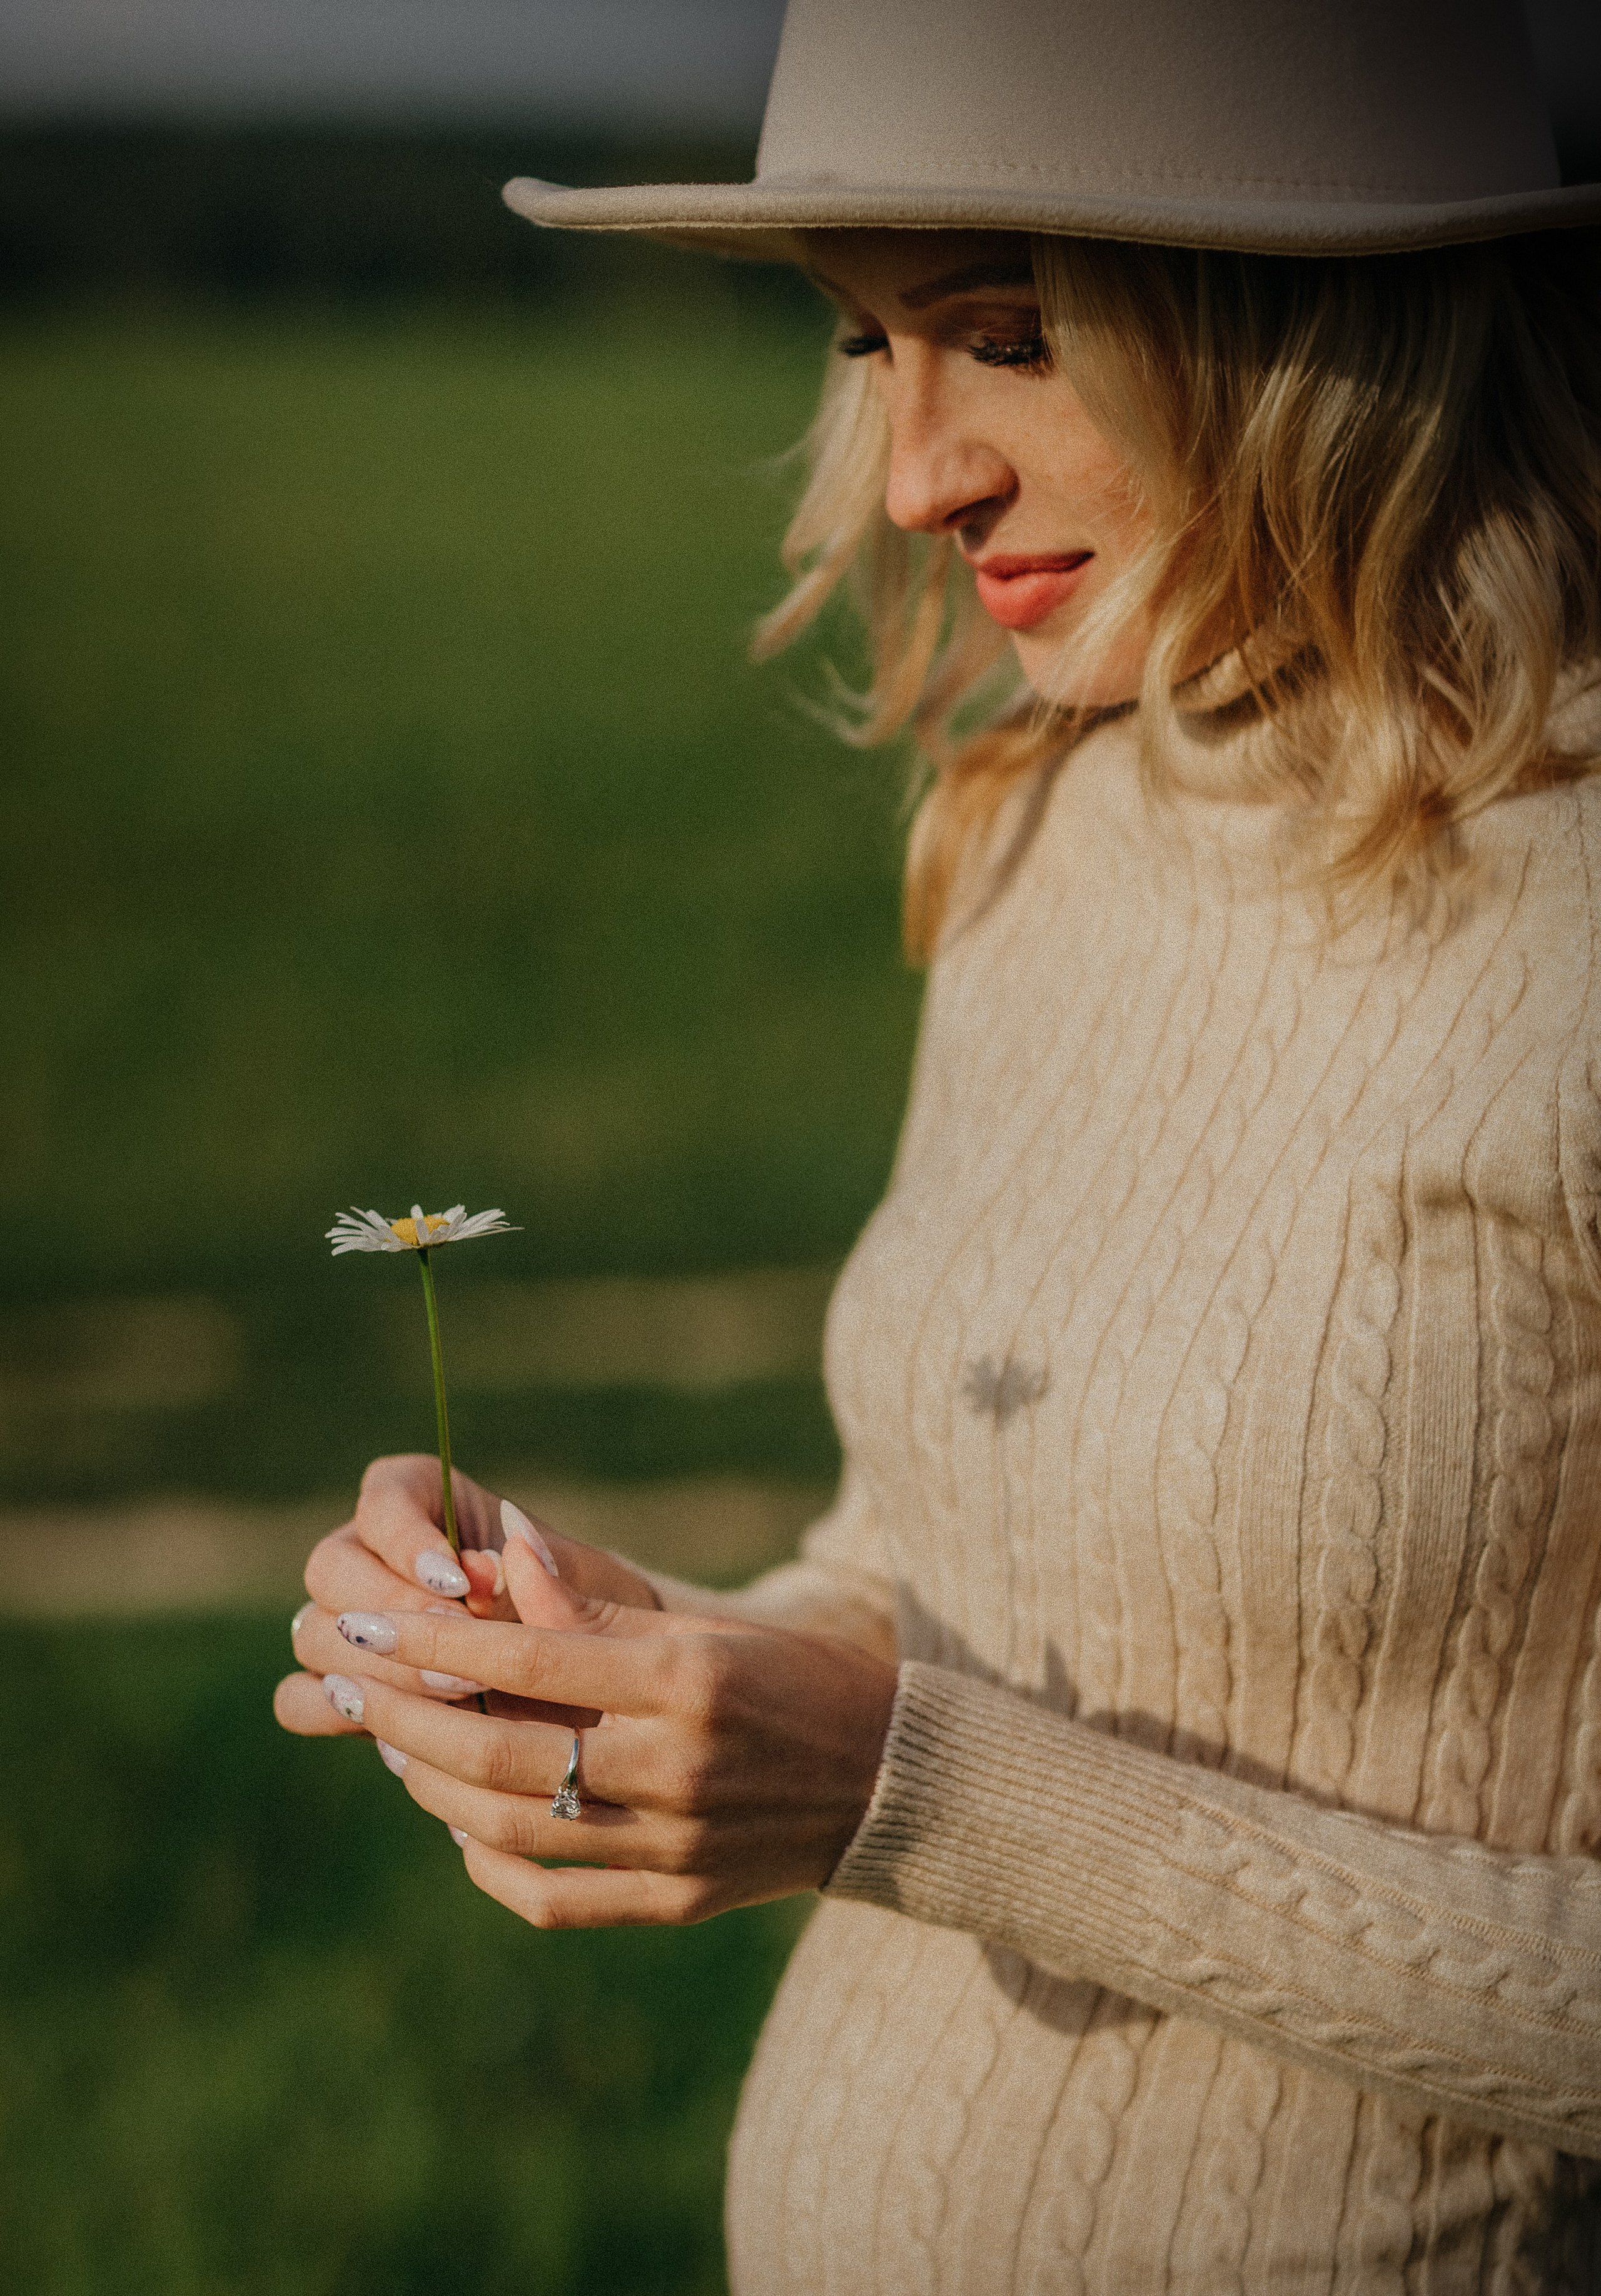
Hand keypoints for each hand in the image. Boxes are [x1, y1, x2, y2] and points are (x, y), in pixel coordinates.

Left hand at [277, 1523, 899, 1926]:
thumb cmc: (792, 1678)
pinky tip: (461, 1819)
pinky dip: (489, 1860)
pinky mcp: (675, 1902)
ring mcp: (674, 1848)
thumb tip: (503, 1562)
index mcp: (686, 1681)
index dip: (433, 1641)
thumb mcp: (704, 1625)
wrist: (888, 1781)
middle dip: (404, 1715)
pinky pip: (550, 1895)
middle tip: (345, 1680)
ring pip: (508, 1827)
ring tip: (392, 1739)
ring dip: (431, 1783)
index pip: (527, 1658)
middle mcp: (676, 1768)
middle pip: (499, 1752)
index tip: (367, 1621)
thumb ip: (598, 1607)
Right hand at [278, 1452, 662, 1723]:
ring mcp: (345, 1620)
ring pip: (314, 1634)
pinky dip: (337, 1714)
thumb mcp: (591, 1588)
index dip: (409, 1540)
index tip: (460, 1582)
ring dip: (374, 1669)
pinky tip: (401, 1734)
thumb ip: (550, 1571)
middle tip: (461, 1655)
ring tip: (450, 1697)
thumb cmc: (593, 1613)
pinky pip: (299, 1698)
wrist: (592, 1681)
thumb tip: (510, 1549)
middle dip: (396, 1614)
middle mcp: (369, 1552)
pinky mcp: (340, 1686)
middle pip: (333, 1568)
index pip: (384, 1500)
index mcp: (421, 1498)